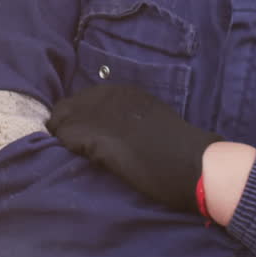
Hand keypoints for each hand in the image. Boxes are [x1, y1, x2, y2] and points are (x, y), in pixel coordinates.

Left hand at [48, 83, 219, 211]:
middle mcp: (110, 96)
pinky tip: (79, 159)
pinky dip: (68, 148)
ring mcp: (102, 114)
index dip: (80, 118)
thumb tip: (114, 131)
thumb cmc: (181, 150)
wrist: (194, 164)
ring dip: (65, 138)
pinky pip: (66, 137)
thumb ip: (131, 119)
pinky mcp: (97, 136)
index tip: (82, 135)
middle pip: (68, 107)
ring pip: (62, 121)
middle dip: (67, 126)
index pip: (86, 99)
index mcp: (126, 92)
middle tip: (74, 149)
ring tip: (75, 156)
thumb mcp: (153, 120)